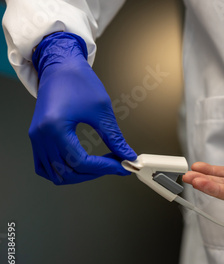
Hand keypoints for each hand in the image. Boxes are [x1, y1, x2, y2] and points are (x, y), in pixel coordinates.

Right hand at [30, 32, 135, 183]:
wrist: (60, 66)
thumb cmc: (77, 80)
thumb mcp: (102, 110)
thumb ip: (114, 138)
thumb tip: (126, 155)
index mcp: (55, 127)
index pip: (81, 162)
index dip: (105, 167)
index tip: (122, 165)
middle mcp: (41, 135)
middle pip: (68, 172)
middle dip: (95, 173)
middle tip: (115, 165)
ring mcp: (37, 138)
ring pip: (56, 174)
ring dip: (79, 175)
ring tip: (100, 166)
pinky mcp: (37, 137)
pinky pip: (45, 166)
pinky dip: (63, 171)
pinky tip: (81, 165)